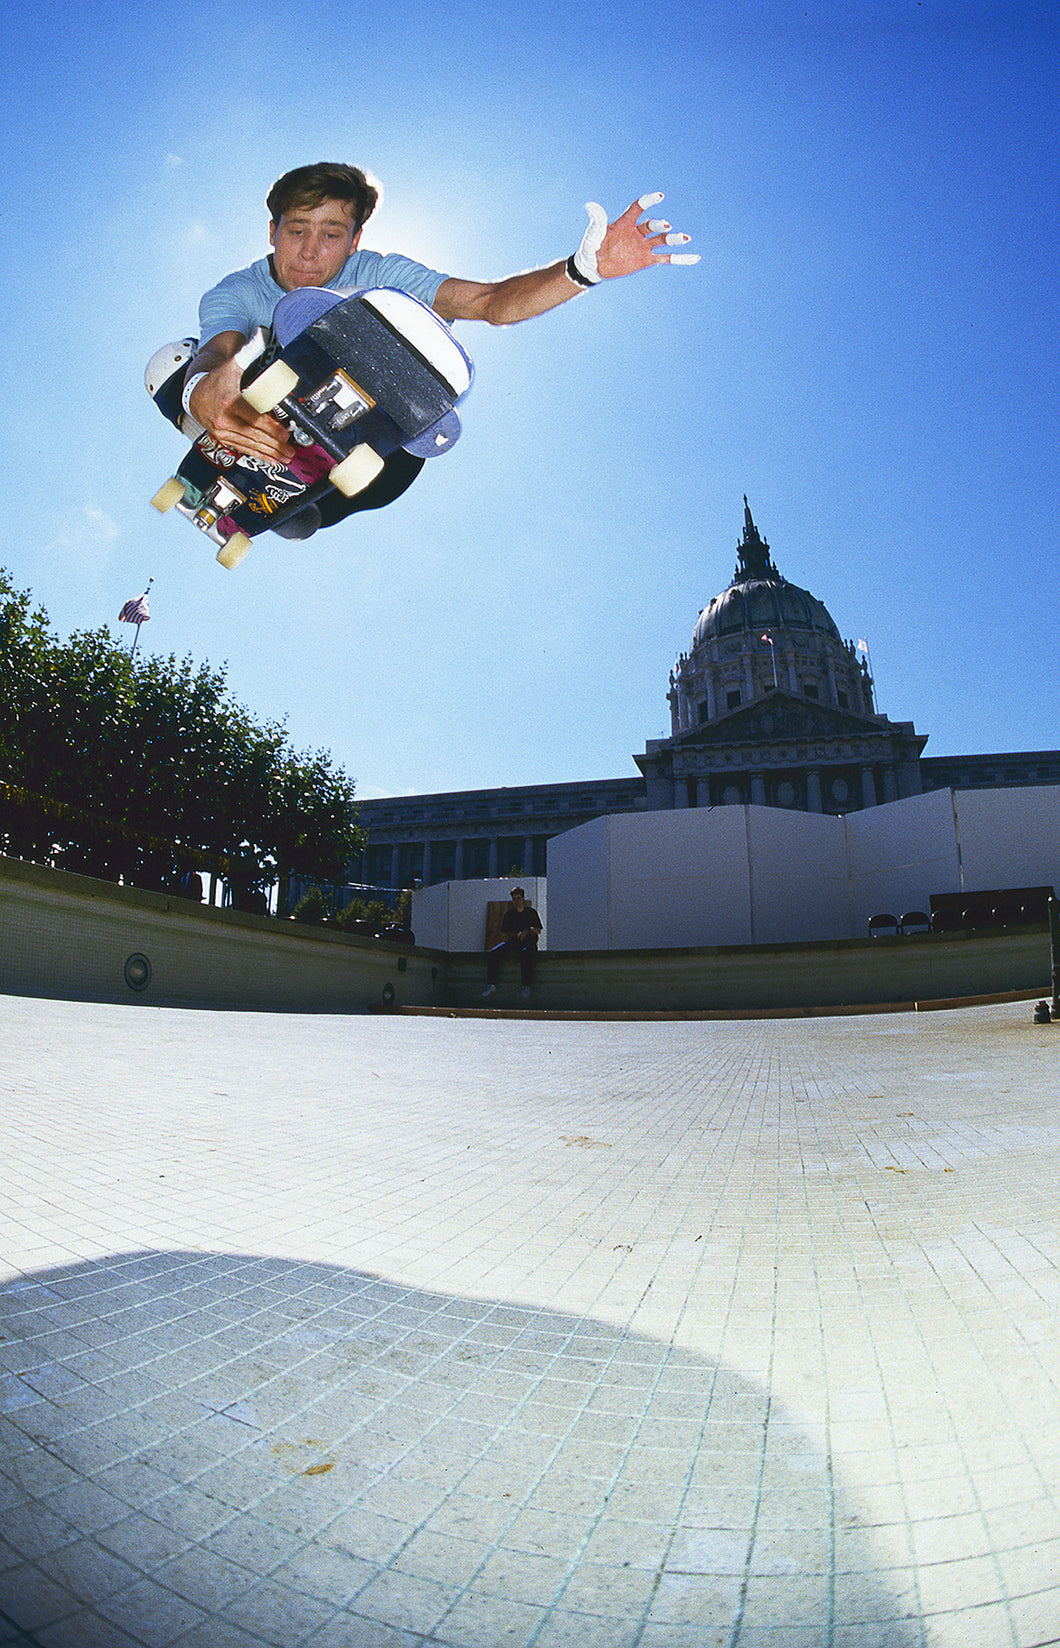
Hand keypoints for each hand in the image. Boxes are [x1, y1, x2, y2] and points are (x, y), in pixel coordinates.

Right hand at [188, 357, 293, 464]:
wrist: (194, 393)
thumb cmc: (217, 379)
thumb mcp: (232, 364)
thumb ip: (248, 351)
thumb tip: (261, 334)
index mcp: (229, 402)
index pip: (255, 418)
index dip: (273, 427)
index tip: (287, 432)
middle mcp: (224, 420)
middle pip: (255, 435)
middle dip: (276, 444)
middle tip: (292, 449)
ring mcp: (223, 432)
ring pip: (251, 445)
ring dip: (270, 453)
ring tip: (286, 457)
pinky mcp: (223, 439)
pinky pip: (243, 449)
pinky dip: (259, 455)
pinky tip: (271, 460)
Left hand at [576, 194, 698, 282]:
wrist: (593, 266)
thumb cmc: (591, 246)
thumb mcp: (594, 233)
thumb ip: (597, 219)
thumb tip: (590, 205)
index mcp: (626, 222)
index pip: (639, 207)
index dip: (649, 201)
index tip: (660, 196)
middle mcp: (637, 232)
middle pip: (654, 225)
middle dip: (661, 225)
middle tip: (667, 225)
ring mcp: (643, 246)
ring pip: (663, 239)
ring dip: (674, 238)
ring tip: (686, 238)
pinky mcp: (647, 260)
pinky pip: (666, 258)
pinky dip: (680, 258)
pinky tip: (695, 256)